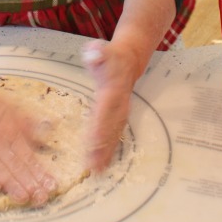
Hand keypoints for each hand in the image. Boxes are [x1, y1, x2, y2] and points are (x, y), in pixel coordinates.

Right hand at [0, 75, 57, 205]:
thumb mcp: (9, 107)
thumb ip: (27, 122)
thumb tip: (48, 129)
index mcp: (9, 128)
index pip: (28, 155)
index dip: (40, 171)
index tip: (50, 185)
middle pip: (16, 164)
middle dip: (30, 182)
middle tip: (41, 198)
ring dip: (12, 184)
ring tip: (24, 197)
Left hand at [82, 39, 136, 171]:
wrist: (129, 58)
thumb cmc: (111, 56)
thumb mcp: (102, 50)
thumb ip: (97, 53)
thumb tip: (94, 54)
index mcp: (112, 91)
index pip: (104, 112)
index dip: (99, 128)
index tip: (91, 144)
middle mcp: (119, 104)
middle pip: (111, 128)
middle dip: (103, 148)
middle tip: (94, 168)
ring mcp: (121, 111)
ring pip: (114, 134)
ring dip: (107, 153)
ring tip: (98, 171)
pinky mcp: (119, 115)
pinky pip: (115, 134)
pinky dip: (110, 149)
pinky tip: (103, 162)